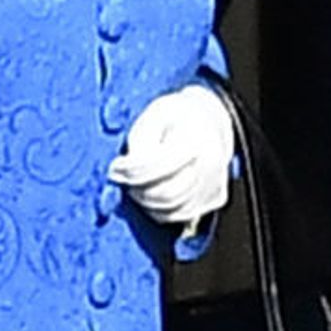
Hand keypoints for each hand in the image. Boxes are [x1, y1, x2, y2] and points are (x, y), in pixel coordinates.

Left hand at [108, 82, 235, 225]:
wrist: (209, 119)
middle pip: (165, 194)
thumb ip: (139, 142)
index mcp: (194, 138)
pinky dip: (162, 209)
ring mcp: (215, 184)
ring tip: (139, 182)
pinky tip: (154, 189)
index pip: (155, 167)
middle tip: (124, 177)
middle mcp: (210, 165)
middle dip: (138, 190)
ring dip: (148, 201)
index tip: (115, 167)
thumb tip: (125, 171)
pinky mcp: (215, 199)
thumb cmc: (176, 115)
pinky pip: (181, 215)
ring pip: (171, 211)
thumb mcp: (152, 116)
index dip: (129, 171)